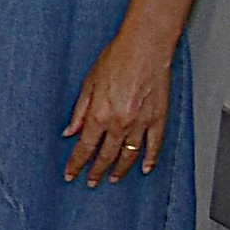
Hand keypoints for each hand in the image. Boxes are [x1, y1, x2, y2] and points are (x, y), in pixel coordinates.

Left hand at [64, 29, 177, 183]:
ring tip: (114, 178)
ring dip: (120, 169)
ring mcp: (141, 123)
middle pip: (106, 156)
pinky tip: (145, 168)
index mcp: (99, 115)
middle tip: (91, 181)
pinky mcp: (159, 119)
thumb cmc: (116, 59)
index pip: (85, 147)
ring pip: (129, 155)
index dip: (76, 163)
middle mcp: (120, 123)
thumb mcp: (88, 83)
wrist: (145, 48)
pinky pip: (154, 145)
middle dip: (96, 171)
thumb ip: (79, 111)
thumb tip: (70, 132)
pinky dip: (150, 159)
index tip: (71, 174)